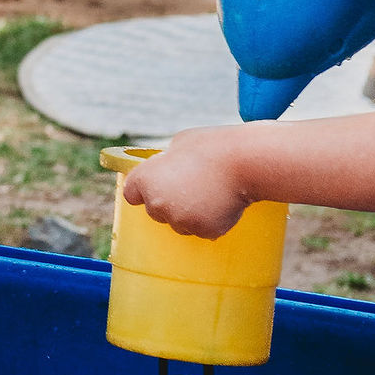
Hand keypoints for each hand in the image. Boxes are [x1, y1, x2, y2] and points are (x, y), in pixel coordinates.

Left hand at [120, 132, 254, 239]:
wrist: (244, 162)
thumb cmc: (212, 147)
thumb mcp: (179, 143)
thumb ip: (165, 161)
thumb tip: (165, 166)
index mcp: (146, 180)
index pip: (131, 194)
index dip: (143, 190)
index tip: (156, 186)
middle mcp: (158, 204)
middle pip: (156, 212)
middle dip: (170, 202)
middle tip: (192, 186)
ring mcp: (180, 221)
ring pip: (181, 223)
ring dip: (190, 214)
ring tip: (210, 192)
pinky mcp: (204, 231)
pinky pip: (203, 230)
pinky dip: (211, 221)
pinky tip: (222, 202)